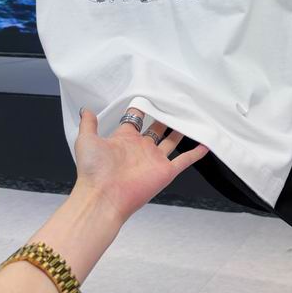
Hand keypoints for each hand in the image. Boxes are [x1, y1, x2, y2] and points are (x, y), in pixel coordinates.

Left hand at [73, 106, 209, 224]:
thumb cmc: (93, 170)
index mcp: (124, 139)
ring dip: (180, 131)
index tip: (152, 94)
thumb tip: (86, 109)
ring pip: (171, 142)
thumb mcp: (86, 140)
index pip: (136, 119)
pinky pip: (184, 160)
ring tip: (190, 117)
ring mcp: (154, 159)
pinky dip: (196, 153)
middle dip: (165, 116)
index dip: (144, 107)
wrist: (102, 198)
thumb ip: (89, 124)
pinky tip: (205, 144)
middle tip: (175, 103)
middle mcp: (141, 148)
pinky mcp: (165, 171)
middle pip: (157, 128)